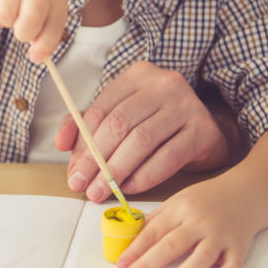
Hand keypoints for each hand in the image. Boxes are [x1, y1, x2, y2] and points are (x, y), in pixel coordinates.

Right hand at [0, 0, 67, 62]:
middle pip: (34, 15)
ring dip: (4, 23)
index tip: (36, 58)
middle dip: (24, 32)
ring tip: (6, 13)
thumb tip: (39, 58)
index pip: (56, 21)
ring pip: (6, 14)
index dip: (46, 43)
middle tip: (20, 32)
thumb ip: (43, 34)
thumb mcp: (40, 11)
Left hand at [57, 61, 231, 199]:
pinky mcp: (202, 129)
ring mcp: (186, 104)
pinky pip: (168, 157)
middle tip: (84, 187)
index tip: (73, 173)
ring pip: (141, 141)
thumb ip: (86, 126)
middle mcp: (163, 84)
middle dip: (96, 161)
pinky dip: (145, 176)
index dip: (82, 145)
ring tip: (102, 191)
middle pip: (119, 124)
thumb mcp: (120, 117)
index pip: (100, 111)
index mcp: (137, 75)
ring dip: (117, 171)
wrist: (208, 132)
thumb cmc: (156, 125)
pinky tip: (130, 188)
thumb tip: (60, 143)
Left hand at [115, 177, 256, 267]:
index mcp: (181, 209)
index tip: (121, 265)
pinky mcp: (240, 247)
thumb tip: (130, 239)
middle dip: (149, 263)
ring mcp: (221, 235)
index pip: (154, 231)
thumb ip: (156, 219)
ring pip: (202, 257)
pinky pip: (232, 265)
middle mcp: (200, 221)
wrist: (245, 192)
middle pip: (172, 244)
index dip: (135, 249)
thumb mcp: (177, 201)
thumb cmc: (206, 199)